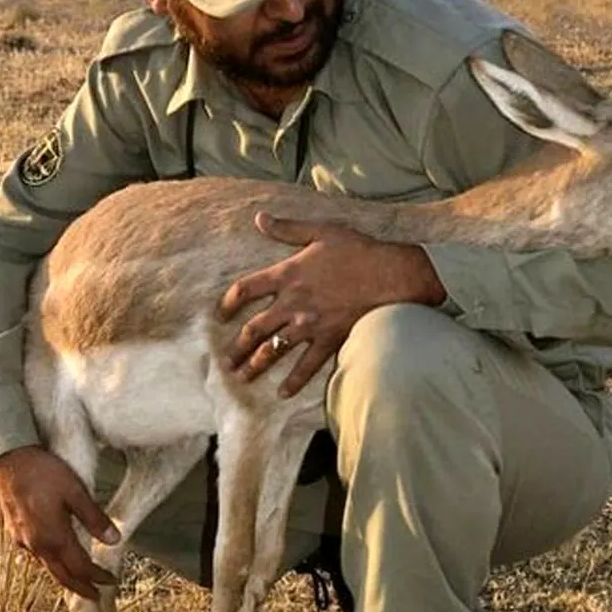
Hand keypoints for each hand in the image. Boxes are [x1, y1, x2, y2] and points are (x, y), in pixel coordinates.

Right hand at [0, 445, 120, 599]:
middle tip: (96, 595)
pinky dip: (51, 561)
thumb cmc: (43, 472)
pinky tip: (57, 554)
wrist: (8, 459)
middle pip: (62, 576)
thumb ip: (95, 518)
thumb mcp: (76, 491)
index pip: (80, 568)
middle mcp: (36, 545)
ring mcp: (23, 540)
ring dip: (65, 576)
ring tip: (80, 579)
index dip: (98, 577)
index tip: (111, 582)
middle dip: (81, 588)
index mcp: (54, 538)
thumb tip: (115, 539)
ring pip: (48, 566)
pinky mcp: (14, 532)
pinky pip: (36, 555)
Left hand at [217, 212, 445, 396]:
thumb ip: (287, 228)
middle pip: (254, 329)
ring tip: (242, 377)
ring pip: (273, 350)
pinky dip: (293, 381)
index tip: (222, 315)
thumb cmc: (357, 250)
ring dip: (255, 366)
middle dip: (237, 347)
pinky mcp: (328, 340)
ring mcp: (309, 325)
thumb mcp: (321, 231)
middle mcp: (292, 303)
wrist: (390, 275)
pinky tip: (282, 392)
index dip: (229, 303)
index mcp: (287, 274)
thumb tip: (260, 218)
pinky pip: (306, 366)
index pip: (246, 289)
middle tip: (227, 361)